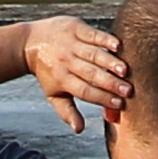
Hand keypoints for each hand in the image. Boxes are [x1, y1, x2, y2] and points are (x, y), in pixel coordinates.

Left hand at [17, 15, 129, 134]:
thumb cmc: (47, 72)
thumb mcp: (53, 94)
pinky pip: (92, 35)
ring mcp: (71, 44)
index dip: (102, 98)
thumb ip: (67, 112)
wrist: (28, 43)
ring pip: (93, 54)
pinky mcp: (75, 28)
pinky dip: (105, 40)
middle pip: (91, 74)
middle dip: (110, 83)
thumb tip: (79, 130)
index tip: (120, 104)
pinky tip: (118, 46)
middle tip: (128, 90)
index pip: (85, 91)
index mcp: (62, 80)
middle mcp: (67, 62)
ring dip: (110, 62)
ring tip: (125, 70)